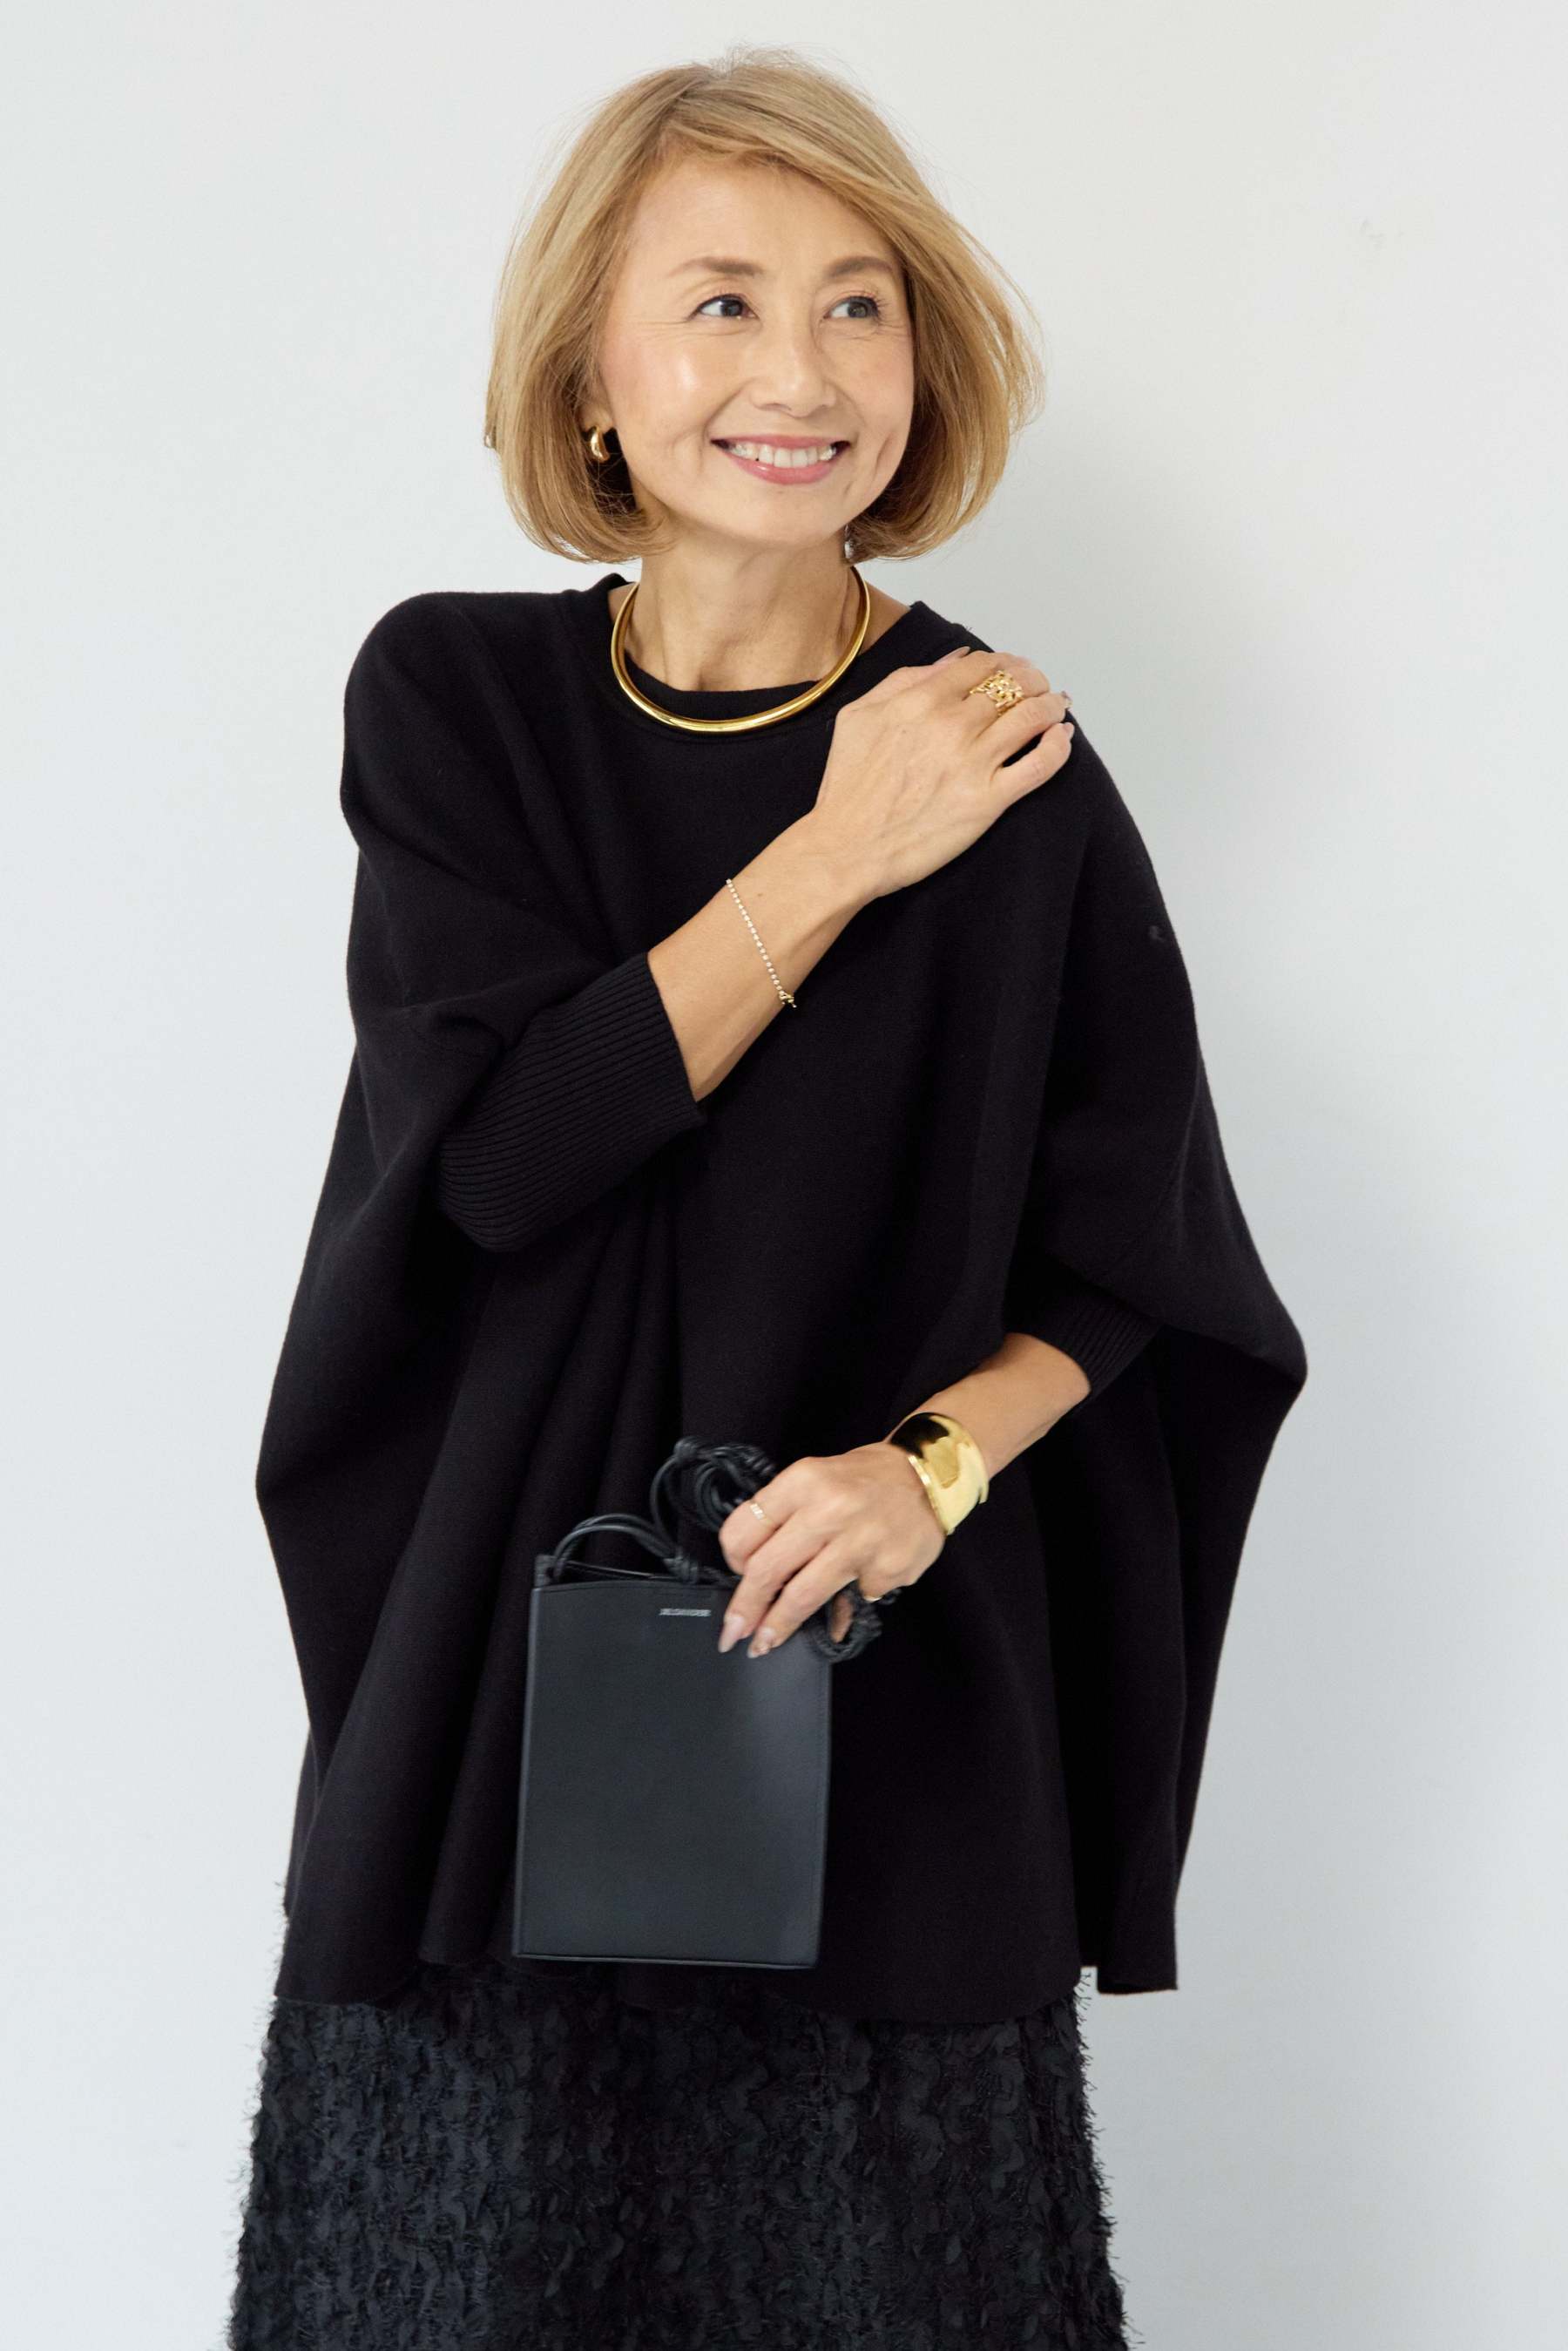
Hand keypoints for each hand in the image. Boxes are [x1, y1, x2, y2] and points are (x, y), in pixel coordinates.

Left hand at [714, 1443, 947, 1658]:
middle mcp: (830, 1510)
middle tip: (732, 1633)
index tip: (736, 1574)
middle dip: (745, 1608)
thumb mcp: (815, 1477)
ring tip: (763, 1645)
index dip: (732, 1560)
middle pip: (767, 1569)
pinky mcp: (887, 1570)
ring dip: (777, 1627)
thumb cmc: (863, 1479)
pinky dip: (839, 1612)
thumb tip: (754, 1572)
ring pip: (802, 1596)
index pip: (745, 1529)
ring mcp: (861, 1543)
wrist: (929, 1477)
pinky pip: (850, 1603)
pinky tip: (841, 1606)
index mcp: (804, 1481)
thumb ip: (784, 1517)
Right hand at [807, 645, 1074, 900]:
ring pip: (1032, 718)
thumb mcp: (859, 716)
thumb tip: (954, 660)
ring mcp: (973, 763)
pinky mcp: (988, 802)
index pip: (981, 666)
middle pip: (1013, 687)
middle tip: (1040, 686)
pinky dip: (1058, 746)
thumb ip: (905, 680)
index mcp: (920, 700)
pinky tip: (1061, 737)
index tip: (1013, 668)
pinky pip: (1040, 765)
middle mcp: (951, 726)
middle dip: (1033, 681)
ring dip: (1052, 705)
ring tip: (1057, 706)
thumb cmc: (848, 787)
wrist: (846, 849)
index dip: (1005, 662)